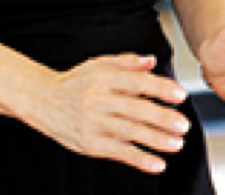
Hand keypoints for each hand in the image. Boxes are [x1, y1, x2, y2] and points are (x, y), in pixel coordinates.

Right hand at [21, 53, 190, 174]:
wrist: (40, 100)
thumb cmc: (75, 83)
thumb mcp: (99, 65)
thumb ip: (128, 63)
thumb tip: (152, 61)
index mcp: (103, 78)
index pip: (136, 82)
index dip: (160, 88)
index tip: (180, 95)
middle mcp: (97, 101)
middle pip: (134, 110)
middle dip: (161, 119)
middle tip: (183, 125)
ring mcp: (92, 124)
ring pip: (129, 133)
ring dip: (155, 140)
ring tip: (176, 144)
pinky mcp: (89, 144)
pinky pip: (118, 152)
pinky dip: (139, 159)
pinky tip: (157, 164)